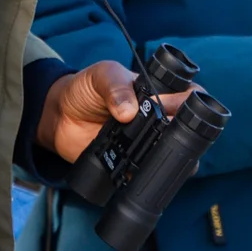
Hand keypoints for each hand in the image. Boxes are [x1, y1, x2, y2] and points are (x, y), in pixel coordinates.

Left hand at [37, 59, 193, 161]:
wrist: (58, 116)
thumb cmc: (84, 88)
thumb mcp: (100, 76)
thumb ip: (115, 87)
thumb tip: (128, 111)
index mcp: (155, 91)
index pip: (187, 94)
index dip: (193, 100)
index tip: (181, 105)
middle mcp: (156, 117)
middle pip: (184, 125)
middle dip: (182, 128)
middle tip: (165, 127)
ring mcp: (144, 141)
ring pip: (171, 151)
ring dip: (170, 153)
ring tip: (156, 150)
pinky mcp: (130, 161)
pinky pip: (146, 172)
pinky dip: (146, 174)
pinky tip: (140, 171)